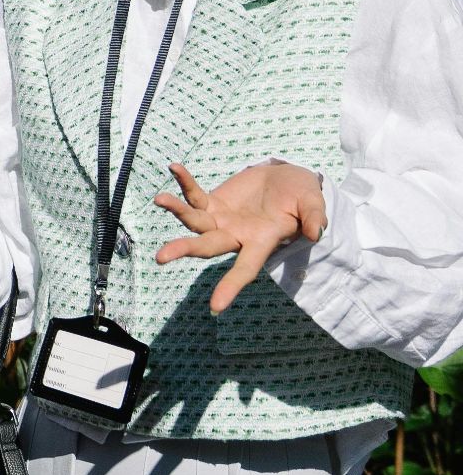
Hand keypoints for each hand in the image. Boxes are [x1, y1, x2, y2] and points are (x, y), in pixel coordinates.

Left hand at [154, 161, 326, 313]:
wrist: (286, 180)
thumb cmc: (302, 197)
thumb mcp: (314, 203)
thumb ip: (314, 217)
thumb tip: (315, 232)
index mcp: (261, 242)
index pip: (246, 269)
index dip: (231, 286)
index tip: (215, 307)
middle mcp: (236, 236)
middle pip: (207, 246)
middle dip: (185, 250)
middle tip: (160, 257)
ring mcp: (221, 220)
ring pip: (194, 221)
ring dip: (176, 210)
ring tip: (160, 199)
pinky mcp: (212, 202)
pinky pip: (194, 195)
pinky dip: (185, 182)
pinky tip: (174, 167)